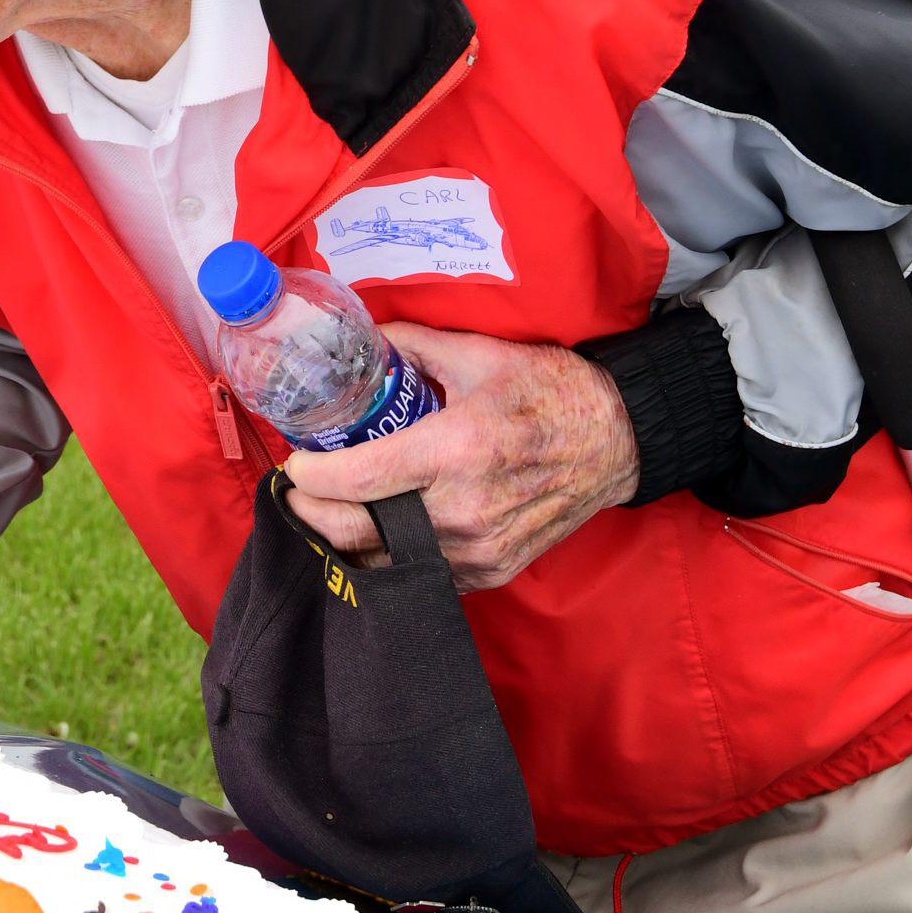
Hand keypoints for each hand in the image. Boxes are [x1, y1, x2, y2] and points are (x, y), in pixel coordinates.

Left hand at [278, 323, 637, 590]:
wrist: (617, 441)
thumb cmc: (553, 393)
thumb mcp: (481, 354)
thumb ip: (412, 345)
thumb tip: (363, 338)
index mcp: (456, 451)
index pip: (358, 478)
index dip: (310, 475)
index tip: (294, 461)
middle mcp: (463, 511)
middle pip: (355, 531)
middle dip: (311, 511)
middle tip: (296, 489)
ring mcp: (477, 550)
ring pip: (381, 561)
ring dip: (343, 537)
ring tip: (328, 507)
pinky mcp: (490, 571)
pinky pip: (419, 574)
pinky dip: (387, 555)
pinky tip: (374, 529)